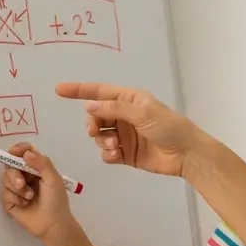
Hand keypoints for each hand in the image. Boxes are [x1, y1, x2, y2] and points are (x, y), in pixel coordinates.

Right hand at [0, 142, 76, 242]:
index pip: (24, 152)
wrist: (52, 224)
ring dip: (17, 188)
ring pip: (5, 179)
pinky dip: (15, 198)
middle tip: (22, 184)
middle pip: (10, 164)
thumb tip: (26, 153)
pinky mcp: (10, 201)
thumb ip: (41, 163)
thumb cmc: (56, 200)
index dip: (17, 149)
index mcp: (36, 167)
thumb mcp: (53, 178)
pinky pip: (5, 193)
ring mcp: (16, 188)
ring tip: (29, 198)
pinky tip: (25, 205)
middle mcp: (25, 175)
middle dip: (14, 174)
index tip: (14, 152)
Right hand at [55, 82, 202, 177]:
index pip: (100, 92)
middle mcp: (125, 115)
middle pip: (96, 116)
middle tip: (95, 131)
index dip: (79, 90)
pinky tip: (116, 155)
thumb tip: (90, 106)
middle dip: (92, 123)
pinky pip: (107, 153)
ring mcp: (125, 135)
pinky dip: (107, 154)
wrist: (186, 154)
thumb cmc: (168, 127)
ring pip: (100, 136)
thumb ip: (115, 109)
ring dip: (102, 141)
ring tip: (114, 146)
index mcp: (130, 99)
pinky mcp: (126, 154)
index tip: (59, 90)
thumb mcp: (142, 113)